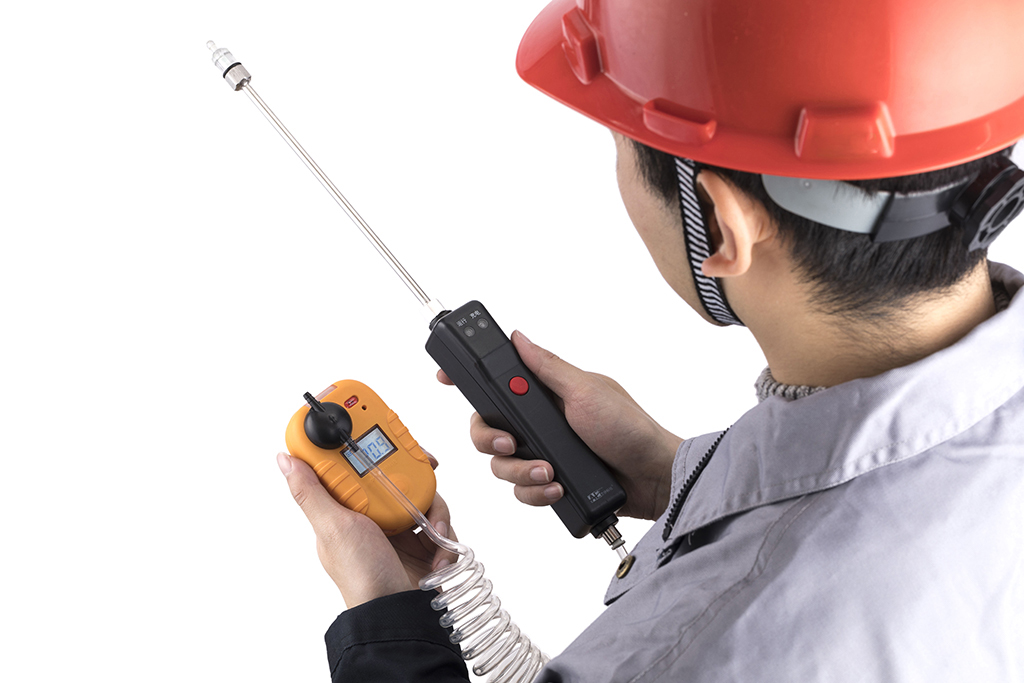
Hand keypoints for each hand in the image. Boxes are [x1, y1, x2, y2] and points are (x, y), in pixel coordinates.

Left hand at [277, 452, 456, 608]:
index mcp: (345, 508)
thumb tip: (285, 460)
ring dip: (433, 509)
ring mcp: (398, 527)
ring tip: (430, 529)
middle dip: (412, 472)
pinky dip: (443, 533)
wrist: (398, 613)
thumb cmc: (361, 577)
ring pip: (421, 492)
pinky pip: (439, 518)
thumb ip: (310, 493)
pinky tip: (436, 550)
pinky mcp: (422, 539)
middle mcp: (371, 514)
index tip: (375, 425)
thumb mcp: (333, 528)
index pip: (352, 463)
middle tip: (423, 467)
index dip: (363, 442)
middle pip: (394, 472)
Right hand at [437, 331, 681, 520]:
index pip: (497, 382)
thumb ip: (547, 368)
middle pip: (487, 430)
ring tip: (551, 472)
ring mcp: (544, 454)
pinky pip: (522, 491)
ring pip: (501, 466)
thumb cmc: (629, 429)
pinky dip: (537, 491)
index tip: (445, 377)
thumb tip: (518, 337)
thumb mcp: (586, 391)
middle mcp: (539, 424)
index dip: (468, 380)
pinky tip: (559, 487)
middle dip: (492, 440)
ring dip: (521, 472)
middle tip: (511, 444)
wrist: (654, 479)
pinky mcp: (551, 483)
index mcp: (545, 395)